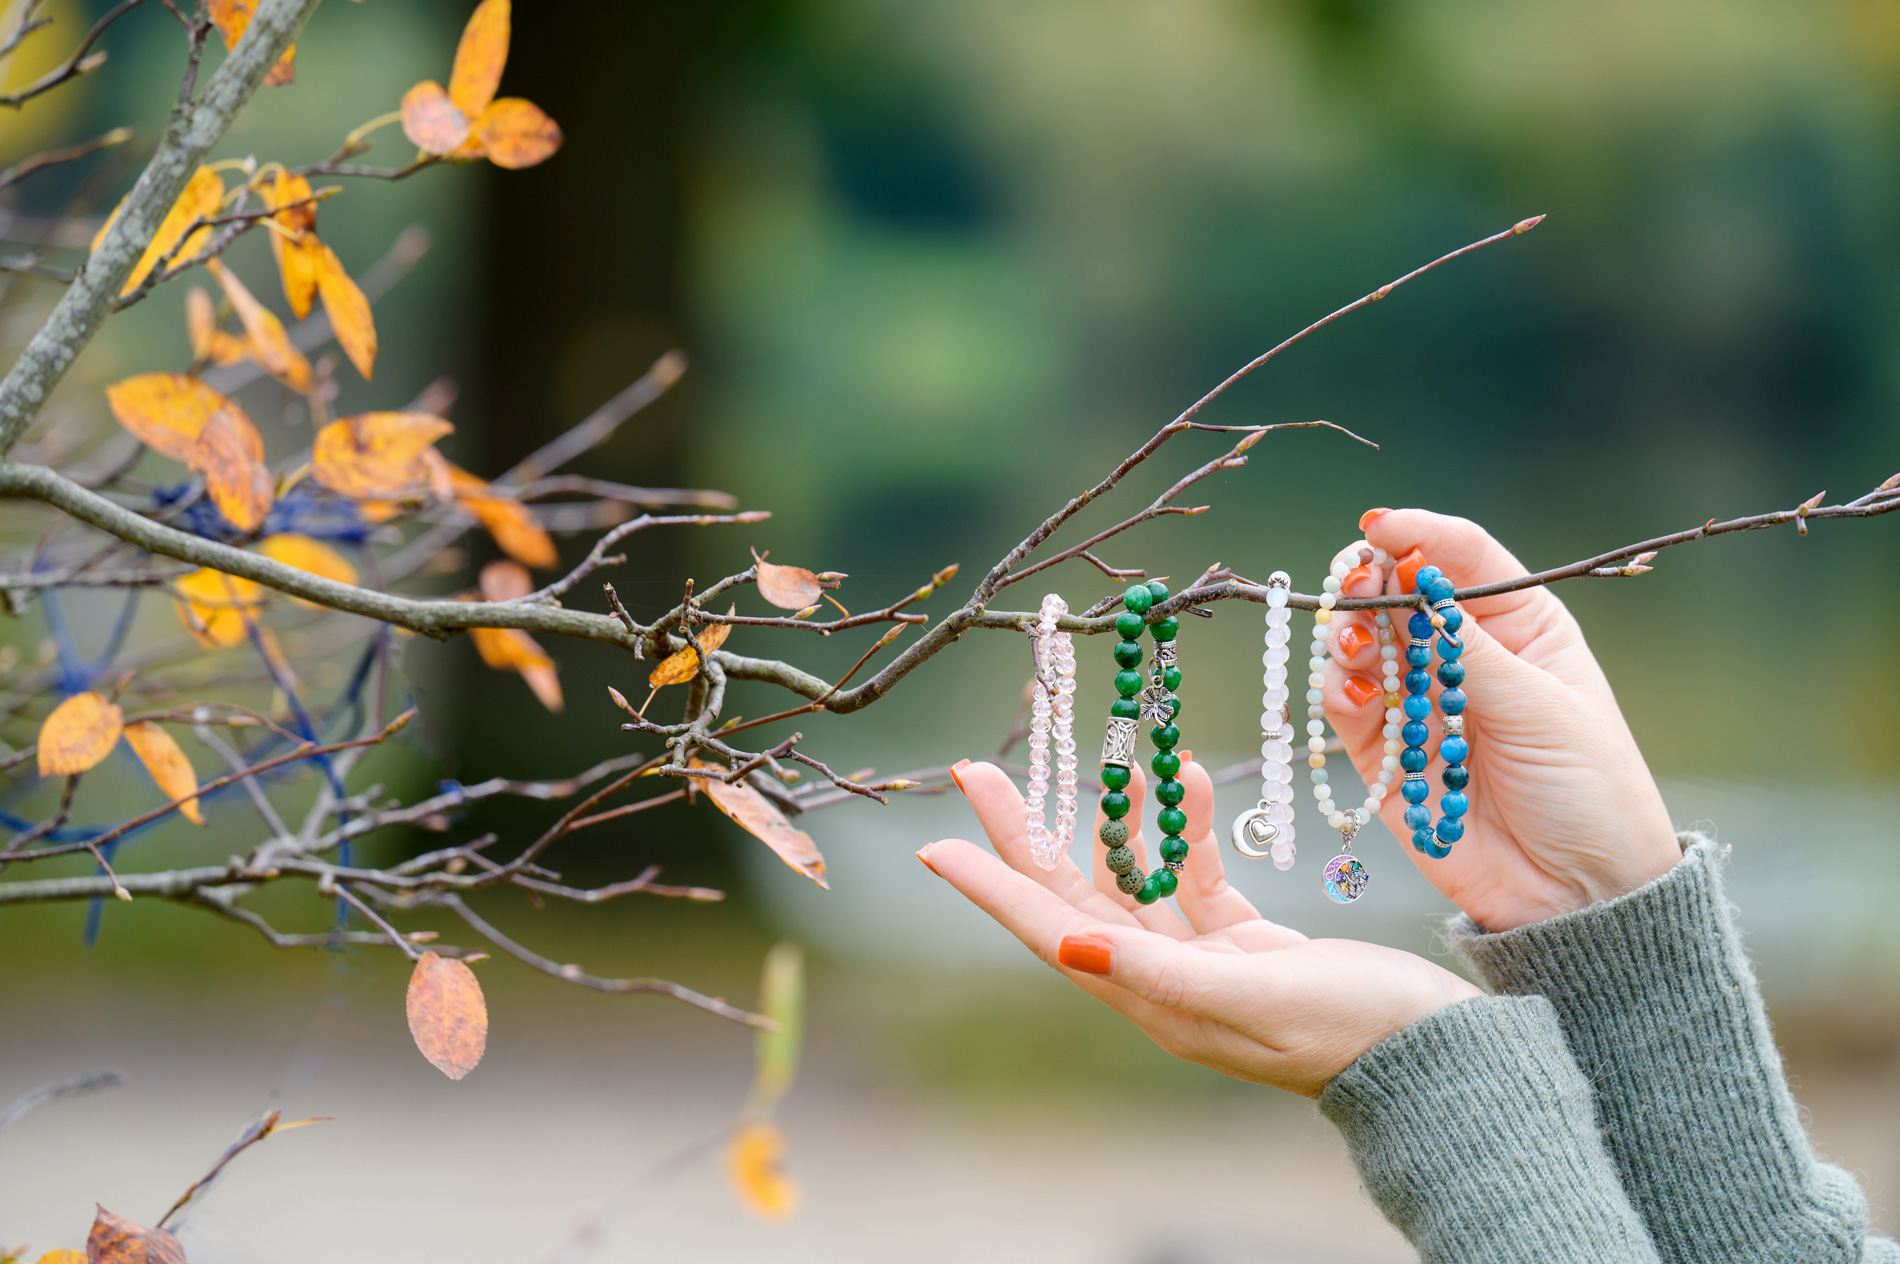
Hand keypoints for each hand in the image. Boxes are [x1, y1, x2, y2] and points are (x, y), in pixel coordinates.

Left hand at [918, 757, 1480, 1096]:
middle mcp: (1160, 980)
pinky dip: (1190, 831)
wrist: (1436, 1055)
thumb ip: (1156, 971)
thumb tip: (1065, 943)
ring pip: (1135, 876)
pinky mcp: (1244, 942)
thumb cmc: (1350, 1032)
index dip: (990, 886)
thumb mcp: (1251, 998)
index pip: (1046, 929)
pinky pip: (1197, 875)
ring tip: (1099, 753)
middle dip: (1026, 831)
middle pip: (1071, 894)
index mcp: (1149, 999)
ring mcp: (1201, 960)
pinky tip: (1188, 781)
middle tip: (979, 769)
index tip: (934, 843)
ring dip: (1118, 817)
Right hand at [1323, 508, 1681, 930]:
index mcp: (1522, 627)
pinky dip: (1339, 695)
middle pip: (1399, 597)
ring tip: (1354, 649)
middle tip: (1353, 589)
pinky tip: (1352, 693)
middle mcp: (1465, 657)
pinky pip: (1348, 711)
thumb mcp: (1538, 706)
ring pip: (1363, 649)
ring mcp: (1424, 705)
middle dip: (1369, 587)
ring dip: (1348, 639)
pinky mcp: (1389, 757)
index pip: (1462, 559)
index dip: (1418, 536)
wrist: (1579, 893)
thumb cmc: (1588, 789)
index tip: (1377, 528)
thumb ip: (1465, 647)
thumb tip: (1412, 576)